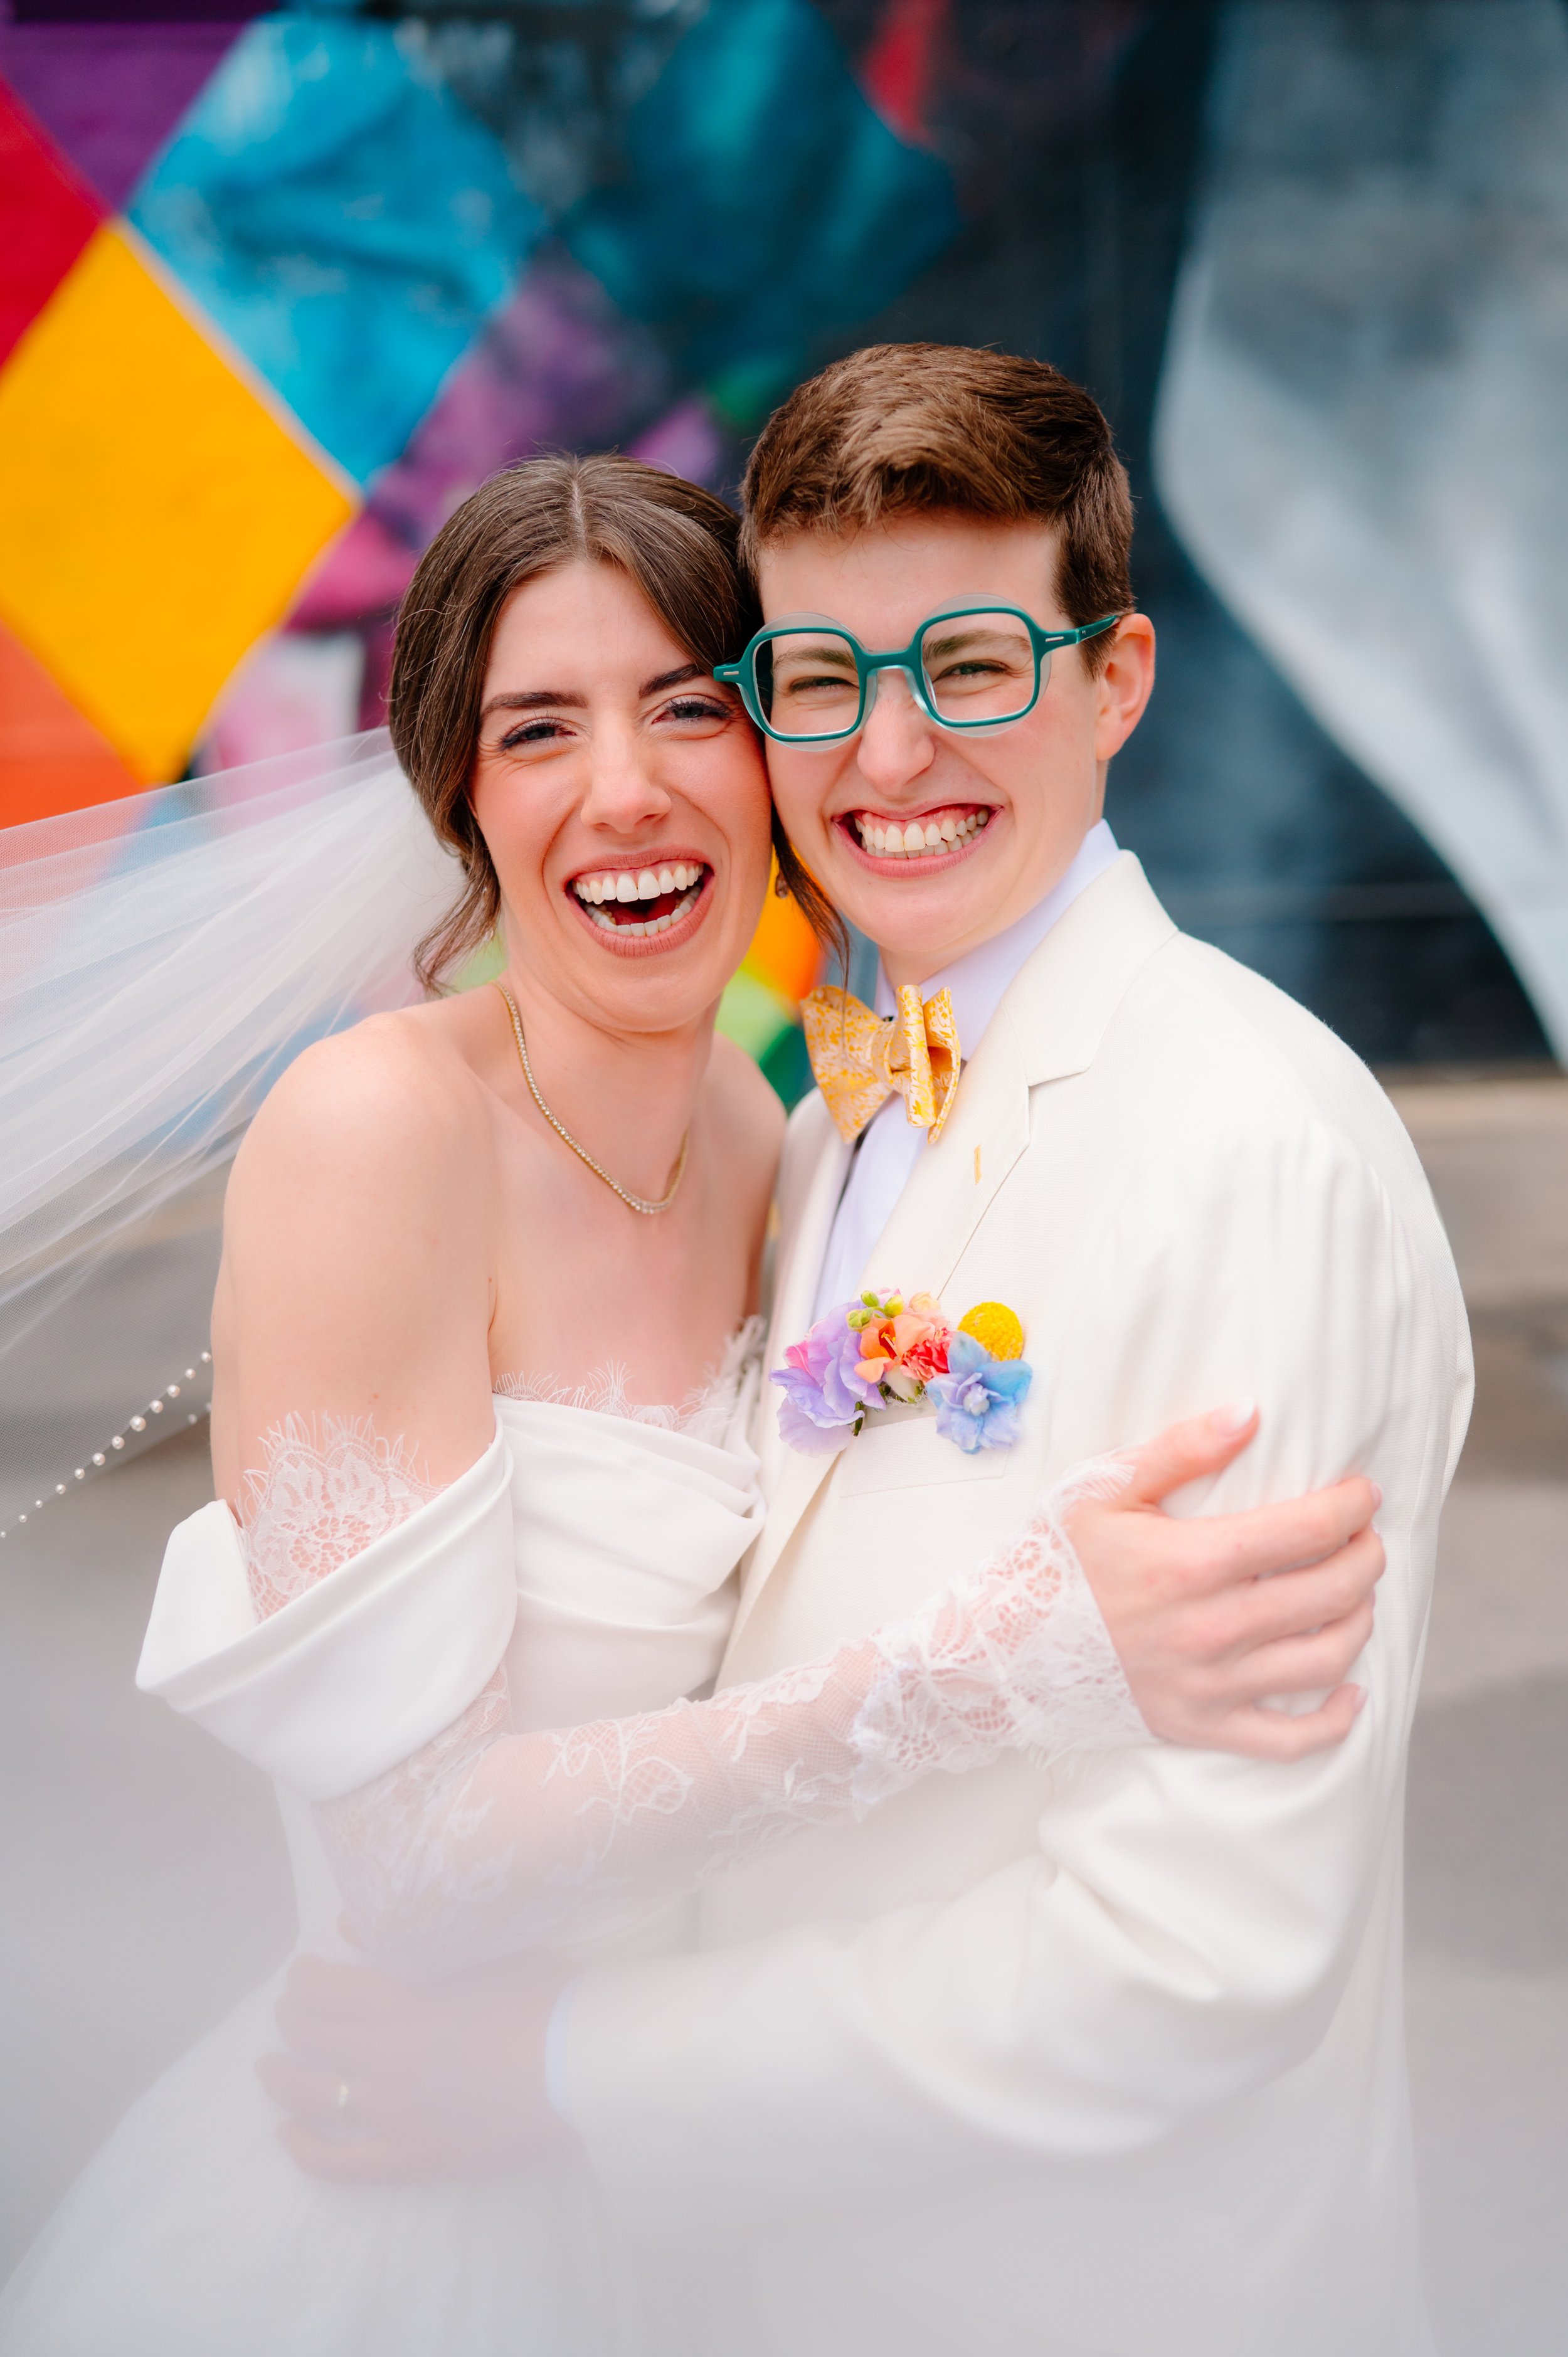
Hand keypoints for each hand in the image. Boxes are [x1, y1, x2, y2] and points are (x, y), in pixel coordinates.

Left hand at [258, 1943, 571, 2181]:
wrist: (583, 2068)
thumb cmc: (541, 1997)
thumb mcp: (481, 1948)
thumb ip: (410, 1935)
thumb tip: (353, 1922)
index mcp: (396, 2002)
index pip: (319, 1989)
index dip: (304, 1978)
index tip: (307, 1970)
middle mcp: (379, 2059)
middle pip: (308, 2037)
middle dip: (292, 2019)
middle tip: (296, 2011)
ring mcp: (389, 2115)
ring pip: (308, 2096)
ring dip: (280, 2076)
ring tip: (273, 2066)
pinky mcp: (409, 2159)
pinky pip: (336, 2162)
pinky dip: (301, 2148)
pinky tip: (286, 2134)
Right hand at [1064, 1404, 1381, 1761]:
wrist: (1001, 1645)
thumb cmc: (1055, 1560)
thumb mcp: (1105, 1489)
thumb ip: (1181, 1448)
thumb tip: (1250, 1412)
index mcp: (1191, 1562)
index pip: (1306, 1531)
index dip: (1351, 1508)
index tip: (1364, 1494)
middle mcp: (1210, 1629)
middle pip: (1330, 1592)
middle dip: (1366, 1557)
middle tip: (1367, 1538)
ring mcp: (1209, 1686)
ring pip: (1323, 1660)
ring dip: (1359, 1621)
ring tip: (1357, 1595)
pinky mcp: (1200, 1727)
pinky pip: (1289, 1740)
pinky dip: (1334, 1721)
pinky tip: (1353, 1693)